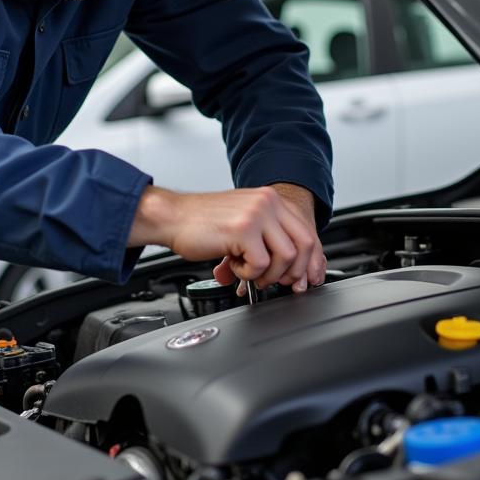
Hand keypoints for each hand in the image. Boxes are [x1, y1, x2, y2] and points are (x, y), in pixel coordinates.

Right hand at [129, 183, 325, 294]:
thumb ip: (268, 235)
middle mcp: (267, 202)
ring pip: (286, 257)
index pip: (306, 231)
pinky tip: (232, 264)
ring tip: (246, 270)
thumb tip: (293, 266)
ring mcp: (257, 214)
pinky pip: (261, 265)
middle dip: (293, 271)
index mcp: (270, 198)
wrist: (171, 217)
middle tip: (275, 280)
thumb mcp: (242, 220)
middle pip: (304, 244)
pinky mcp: (243, 230)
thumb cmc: (201, 223)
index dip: (308, 260)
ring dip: (267, 274)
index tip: (301, 278)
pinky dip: (247, 274)